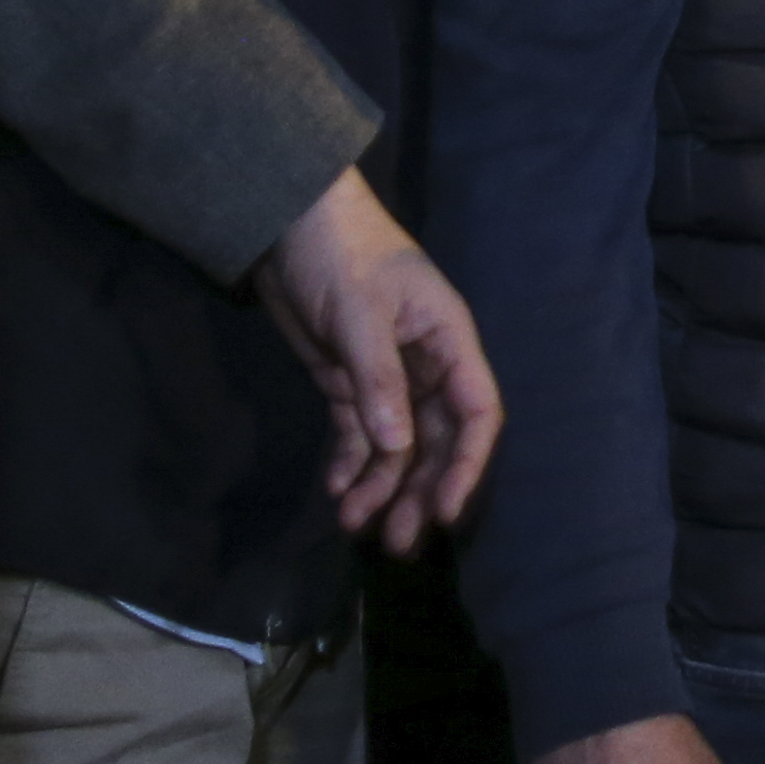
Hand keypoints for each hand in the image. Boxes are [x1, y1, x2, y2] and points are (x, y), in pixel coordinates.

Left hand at [251, 170, 502, 551]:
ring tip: (352, 524)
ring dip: (380, 486)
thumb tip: (396, 447)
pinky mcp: (348, 384)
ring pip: (395, 447)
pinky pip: (357, 435)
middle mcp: (426, 367)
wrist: (288, 223)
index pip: (476, 413)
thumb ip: (380, 379)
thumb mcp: (360, 312)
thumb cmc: (341, 253)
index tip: (444, 510)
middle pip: (435, 442)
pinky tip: (336, 490)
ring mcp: (387, 378)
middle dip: (418, 491)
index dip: (467, 465)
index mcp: (448, 342)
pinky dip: (349, 465)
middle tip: (396, 541)